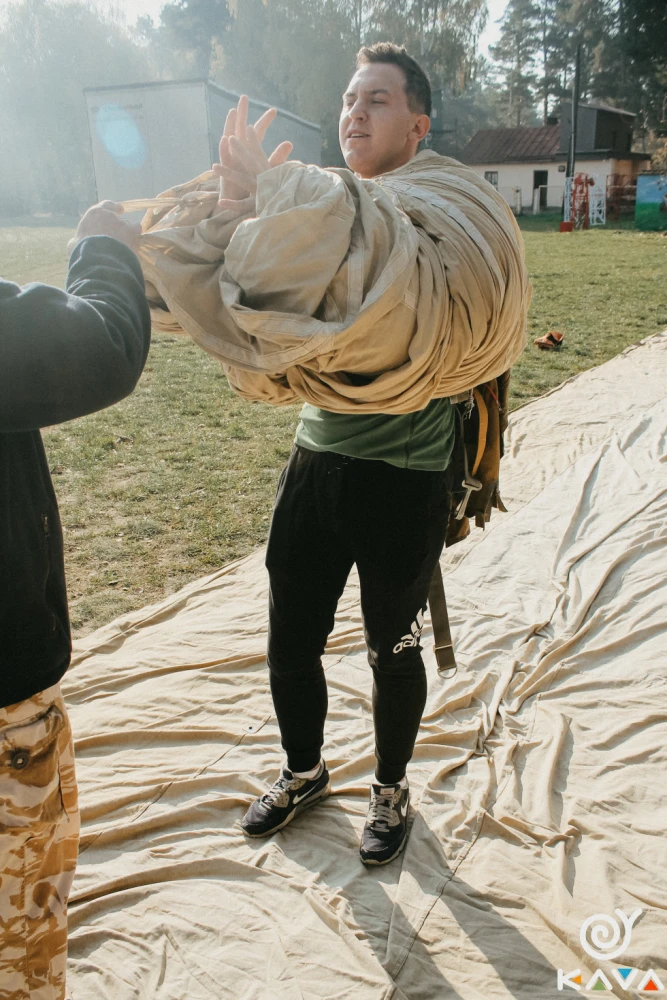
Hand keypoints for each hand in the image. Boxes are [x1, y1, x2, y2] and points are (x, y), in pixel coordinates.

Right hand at [70, 202, 140, 252]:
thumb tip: (74, 242)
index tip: (120, 209)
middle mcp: (110, 215)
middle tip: (118, 237)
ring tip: (125, 245)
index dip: (113, 207)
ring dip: (127, 234)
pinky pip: (137, 232)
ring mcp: (122, 223)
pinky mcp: (132, 233)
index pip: (106, 205)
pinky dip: (136, 238)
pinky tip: (134, 245)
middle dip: (118, 227)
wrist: (99, 258)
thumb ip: (77, 240)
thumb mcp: (73, 244)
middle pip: (118, 219)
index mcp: (95, 214)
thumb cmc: (82, 250)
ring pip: (128, 226)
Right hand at [212, 95, 292, 212]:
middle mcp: (239, 153)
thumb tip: (290, 142)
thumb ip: (277, 157)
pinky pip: (224, 159)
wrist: (242, 206)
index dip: (265, 122)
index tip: (274, 110)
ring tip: (233, 112)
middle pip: (240, 130)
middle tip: (245, 97)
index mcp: (250, 152)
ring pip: (229, 140)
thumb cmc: (255, 188)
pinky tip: (225, 139)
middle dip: (243, 114)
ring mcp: (231, 160)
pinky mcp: (226, 171)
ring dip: (230, 126)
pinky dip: (224, 149)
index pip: (258, 133)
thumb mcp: (268, 171)